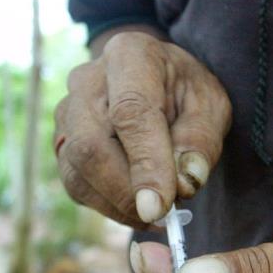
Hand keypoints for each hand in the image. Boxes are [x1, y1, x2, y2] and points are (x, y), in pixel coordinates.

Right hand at [54, 31, 231, 226]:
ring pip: (78, 172)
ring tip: (156, 213)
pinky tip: (137, 208)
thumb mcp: (210, 104)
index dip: (145, 164)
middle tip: (162, 216)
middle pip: (90, 146)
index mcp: (129, 56)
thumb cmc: (183, 91)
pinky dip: (108, 206)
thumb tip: (183, 184)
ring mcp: (66, 113)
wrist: (154, 79)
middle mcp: (87, 81)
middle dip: (125, 192)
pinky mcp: (62, 144)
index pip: (130, 113)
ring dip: (117, 204)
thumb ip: (201, 141)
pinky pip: (76, 185)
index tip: (161, 206)